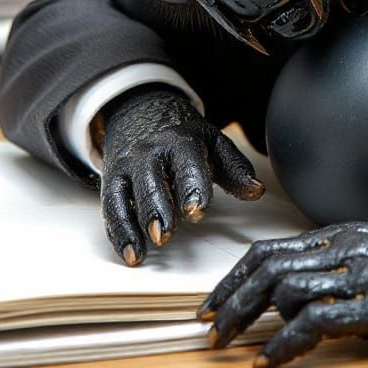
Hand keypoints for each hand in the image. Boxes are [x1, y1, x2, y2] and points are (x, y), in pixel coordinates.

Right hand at [100, 84, 263, 265]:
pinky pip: (111, 207)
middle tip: (164, 234)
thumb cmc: (184, 138)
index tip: (197, 211)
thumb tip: (256, 190)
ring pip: (124, 194)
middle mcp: (148, 152)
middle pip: (150, 180)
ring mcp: (127, 166)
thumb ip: (235, 169)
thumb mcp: (213, 144)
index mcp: (179, 141)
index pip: (186, 163)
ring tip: (141, 251)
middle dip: (157, 208)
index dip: (192, 187)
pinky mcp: (111, 181)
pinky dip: (118, 231)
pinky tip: (129, 253)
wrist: (142, 114)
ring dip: (132, 224)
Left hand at [197, 217, 367, 367]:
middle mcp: (344, 249)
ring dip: (250, 321)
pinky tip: (270, 360)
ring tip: (234, 345)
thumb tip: (300, 292)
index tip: (212, 300)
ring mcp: (361, 277)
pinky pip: (318, 322)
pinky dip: (285, 343)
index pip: (270, 250)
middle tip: (208, 328)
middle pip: (268, 269)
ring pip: (286, 290)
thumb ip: (340, 261)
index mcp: (340, 235)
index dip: (234, 277)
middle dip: (230, 300)